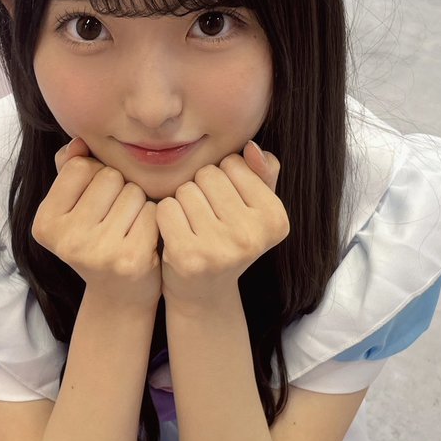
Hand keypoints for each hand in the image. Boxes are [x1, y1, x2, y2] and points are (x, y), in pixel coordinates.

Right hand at [31, 136, 161, 309]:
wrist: (119, 295)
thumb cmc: (96, 240)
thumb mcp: (74, 207)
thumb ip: (70, 170)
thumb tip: (78, 142)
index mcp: (45, 224)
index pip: (80, 167)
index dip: (94, 176)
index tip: (95, 202)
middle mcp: (67, 240)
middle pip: (109, 176)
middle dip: (119, 189)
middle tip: (115, 218)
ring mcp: (99, 252)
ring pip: (134, 191)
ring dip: (138, 203)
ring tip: (128, 227)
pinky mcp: (131, 260)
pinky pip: (153, 211)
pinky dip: (153, 219)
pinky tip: (144, 239)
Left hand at [155, 141, 288, 309]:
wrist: (203, 292)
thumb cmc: (227, 240)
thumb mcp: (253, 208)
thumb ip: (261, 174)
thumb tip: (251, 148)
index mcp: (275, 220)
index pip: (234, 162)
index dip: (223, 178)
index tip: (227, 207)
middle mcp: (252, 236)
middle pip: (208, 174)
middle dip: (201, 188)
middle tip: (206, 219)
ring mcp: (220, 249)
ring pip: (185, 189)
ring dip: (182, 202)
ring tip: (192, 227)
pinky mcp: (188, 256)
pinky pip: (165, 208)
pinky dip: (165, 215)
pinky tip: (175, 234)